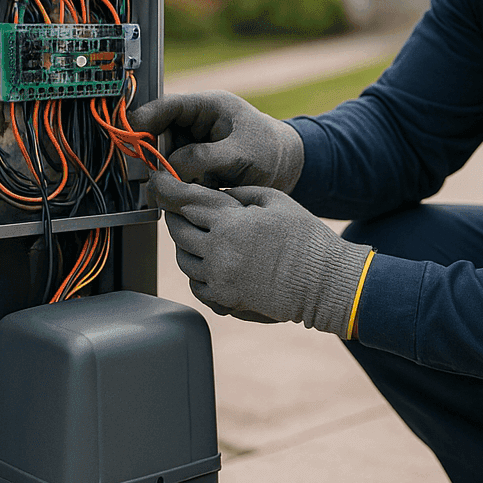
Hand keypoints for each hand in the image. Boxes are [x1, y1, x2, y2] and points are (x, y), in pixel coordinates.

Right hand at [132, 90, 303, 189]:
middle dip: (154, 155)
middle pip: (159, 135)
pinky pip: (175, 175)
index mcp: (208, 107)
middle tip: (155, 174)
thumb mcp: (242, 153)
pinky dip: (176, 186)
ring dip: (166, 175)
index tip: (130, 135)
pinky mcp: (195, 168)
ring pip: (164, 158)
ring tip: (180, 187)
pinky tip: (187, 194)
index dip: (144, 119)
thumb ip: (205, 158)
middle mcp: (196, 125)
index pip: (167, 106)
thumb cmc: (272, 152)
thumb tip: (170, 168)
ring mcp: (194, 146)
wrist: (289, 171)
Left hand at [150, 172, 370, 334]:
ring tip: (198, 237)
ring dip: (184, 245)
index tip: (158, 182)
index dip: (169, 189)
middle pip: (178, 231)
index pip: (187, 202)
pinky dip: (196, 272)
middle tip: (178, 209)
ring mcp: (220, 279)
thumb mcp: (277, 200)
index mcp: (231, 222)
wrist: (324, 282)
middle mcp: (219, 252)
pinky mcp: (226, 299)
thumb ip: (241, 192)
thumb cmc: (306, 238)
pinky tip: (210, 263)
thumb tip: (218, 191)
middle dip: (175, 216)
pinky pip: (196, 285)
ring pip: (183, 260)